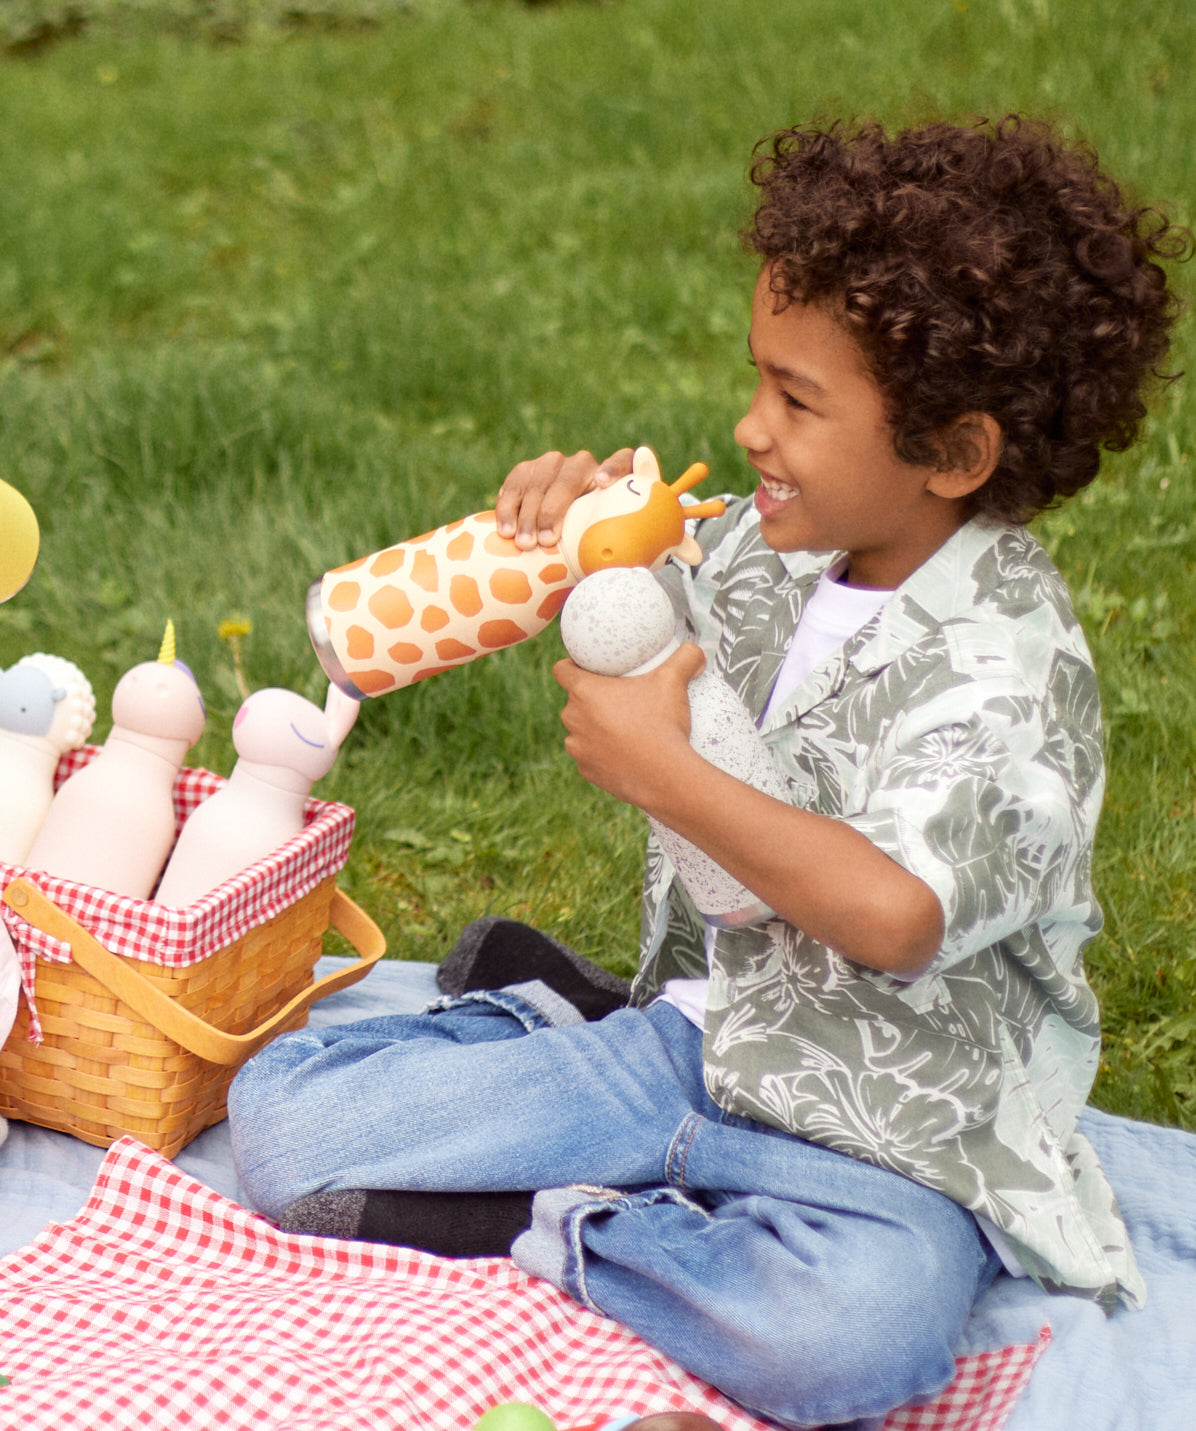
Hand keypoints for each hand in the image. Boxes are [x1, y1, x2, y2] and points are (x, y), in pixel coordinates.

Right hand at [495, 448, 634, 549]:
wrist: (558, 545)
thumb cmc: (589, 548)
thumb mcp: (607, 547)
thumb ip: (617, 543)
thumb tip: (614, 554)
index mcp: (612, 479)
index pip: (622, 462)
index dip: (613, 468)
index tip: (602, 483)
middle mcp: (583, 465)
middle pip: (569, 478)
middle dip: (554, 510)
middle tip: (546, 542)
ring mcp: (552, 465)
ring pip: (539, 482)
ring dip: (528, 515)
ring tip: (524, 543)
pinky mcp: (526, 471)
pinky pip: (514, 485)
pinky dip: (507, 509)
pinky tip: (506, 531)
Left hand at [553, 642, 706, 807]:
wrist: (664, 776)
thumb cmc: (663, 724)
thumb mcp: (675, 681)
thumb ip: (685, 656)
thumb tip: (696, 650)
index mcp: (583, 691)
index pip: (561, 669)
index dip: (573, 665)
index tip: (592, 669)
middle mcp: (572, 718)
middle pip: (575, 700)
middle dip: (592, 698)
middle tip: (621, 698)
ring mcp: (577, 748)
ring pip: (581, 730)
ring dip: (595, 727)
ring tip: (623, 727)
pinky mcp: (586, 771)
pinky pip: (589, 755)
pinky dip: (601, 753)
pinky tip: (623, 752)